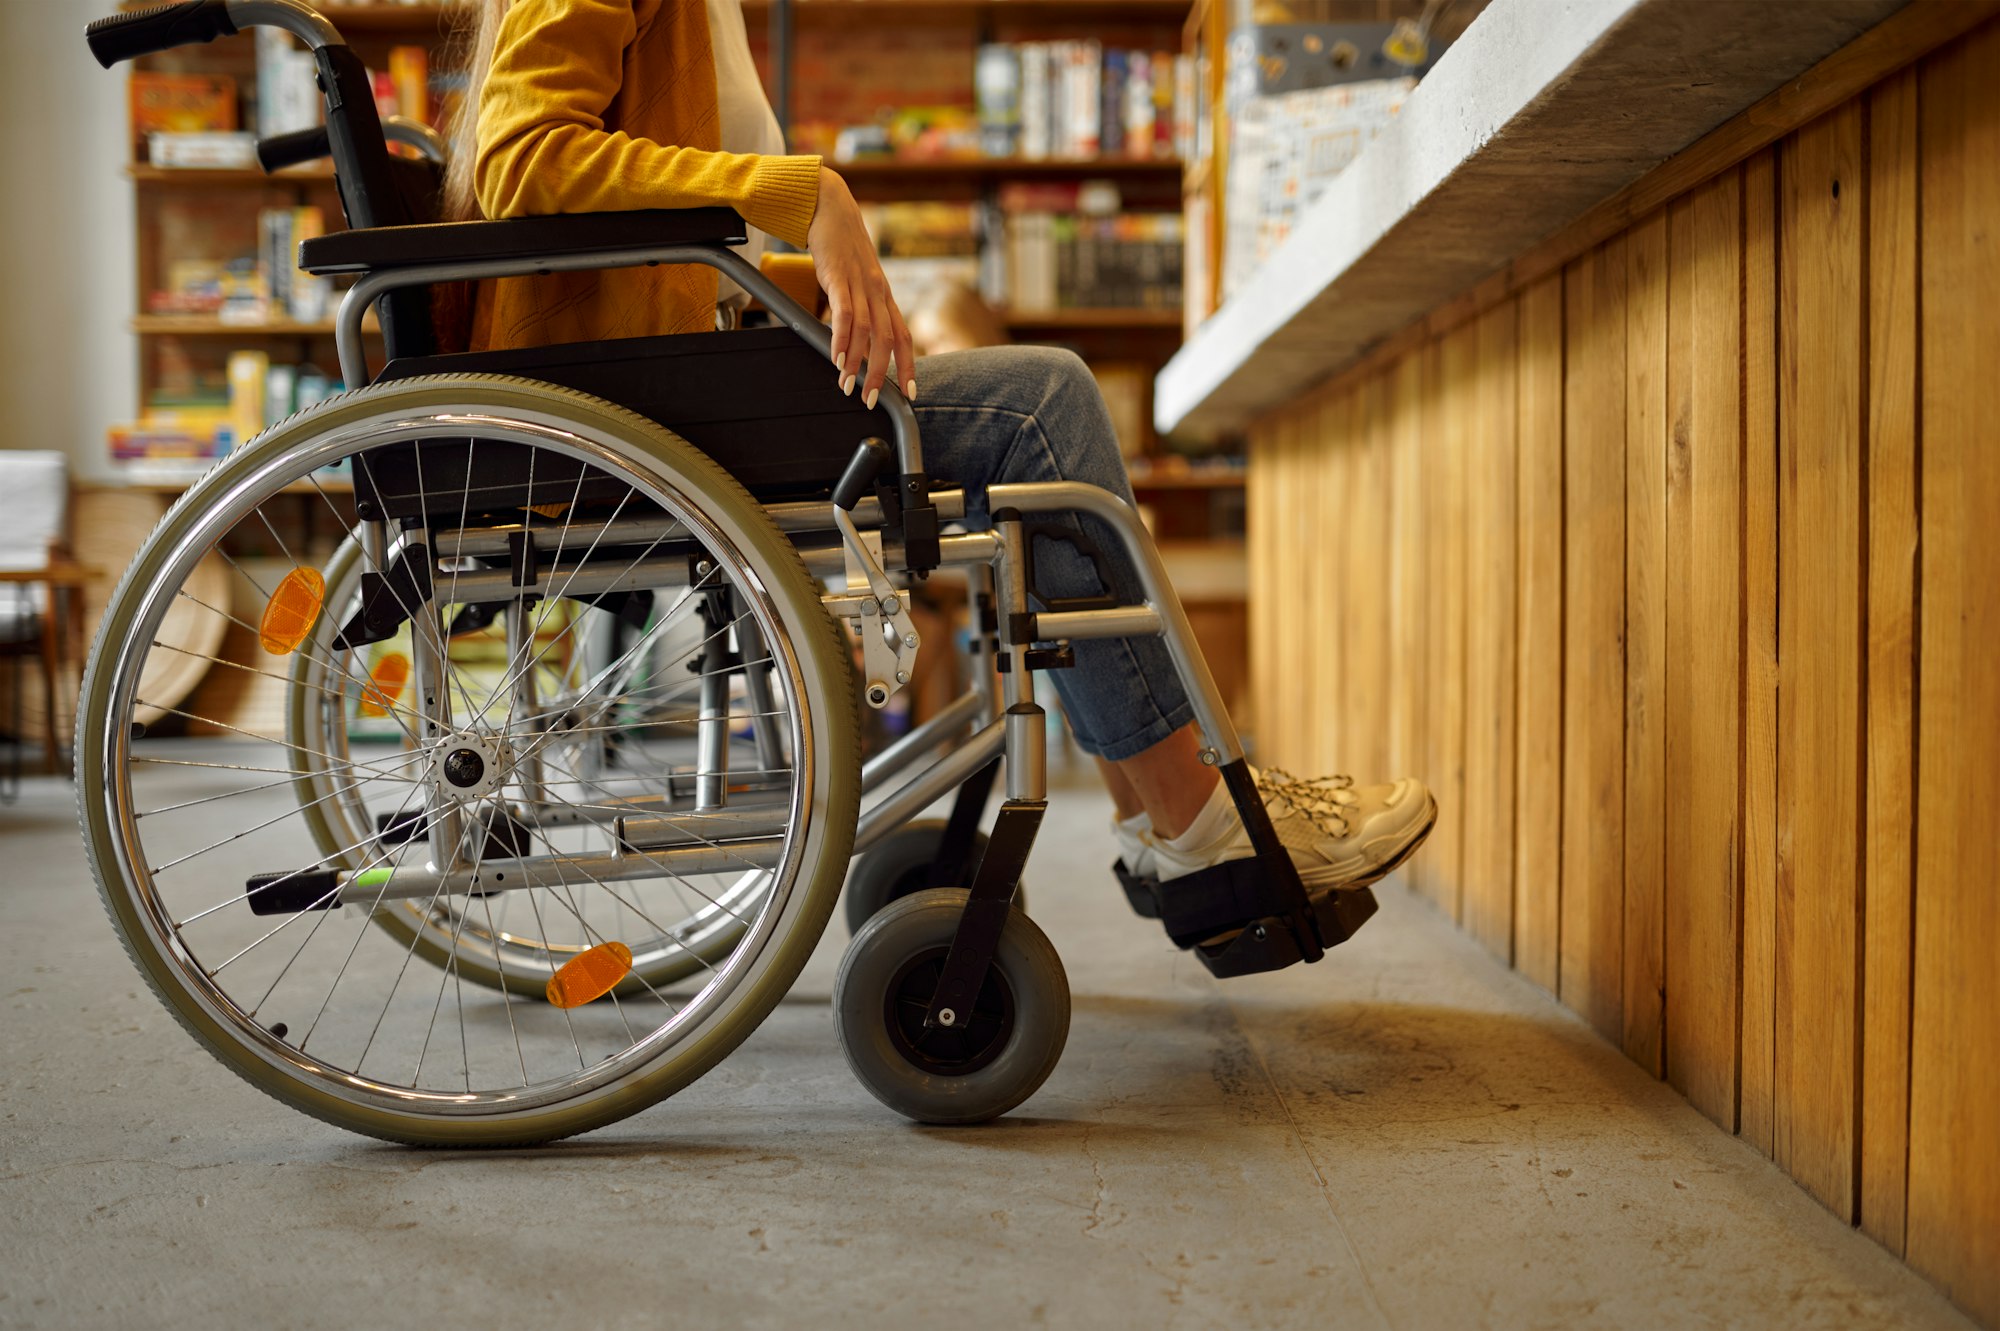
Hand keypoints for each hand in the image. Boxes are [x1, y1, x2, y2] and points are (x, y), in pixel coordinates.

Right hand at [807, 166, 915, 407]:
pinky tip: (837, 358)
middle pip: (888, 340)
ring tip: (848, 386)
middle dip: (883, 374)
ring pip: (868, 331)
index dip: (909, 365)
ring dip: (859, 363)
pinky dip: (843, 339)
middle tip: (873, 399)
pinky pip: (845, 313)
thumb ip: (859, 308)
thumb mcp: (855, 280)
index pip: (904, 335)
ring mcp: (860, 284)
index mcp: (884, 295)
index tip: (912, 392)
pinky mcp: (839, 277)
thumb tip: (854, 340)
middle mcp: (878, 292)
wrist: (828, 206)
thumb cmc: (840, 246)